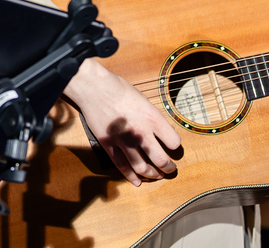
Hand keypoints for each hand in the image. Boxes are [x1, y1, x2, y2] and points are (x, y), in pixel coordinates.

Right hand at [64, 58, 180, 185]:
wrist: (93, 87)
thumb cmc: (118, 88)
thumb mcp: (143, 99)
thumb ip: (152, 116)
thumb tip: (161, 130)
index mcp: (152, 118)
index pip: (174, 142)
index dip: (175, 146)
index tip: (172, 146)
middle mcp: (141, 132)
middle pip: (161, 160)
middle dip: (168, 168)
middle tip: (170, 169)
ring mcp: (123, 141)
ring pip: (141, 167)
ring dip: (151, 174)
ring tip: (156, 175)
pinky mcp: (108, 144)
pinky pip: (121, 165)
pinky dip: (130, 176)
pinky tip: (136, 181)